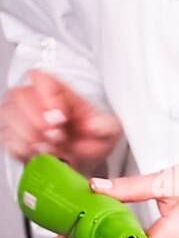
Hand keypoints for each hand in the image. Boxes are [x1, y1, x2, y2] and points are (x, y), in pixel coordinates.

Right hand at [0, 70, 121, 171]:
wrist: (82, 158)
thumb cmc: (91, 138)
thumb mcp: (109, 130)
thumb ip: (106, 125)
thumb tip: (95, 125)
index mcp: (56, 88)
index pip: (40, 78)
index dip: (48, 98)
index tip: (61, 119)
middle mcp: (32, 96)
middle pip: (19, 97)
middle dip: (38, 122)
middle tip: (58, 137)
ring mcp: (16, 114)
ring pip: (10, 119)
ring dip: (32, 138)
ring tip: (54, 148)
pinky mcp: (9, 134)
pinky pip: (7, 140)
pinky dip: (26, 151)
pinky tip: (41, 154)